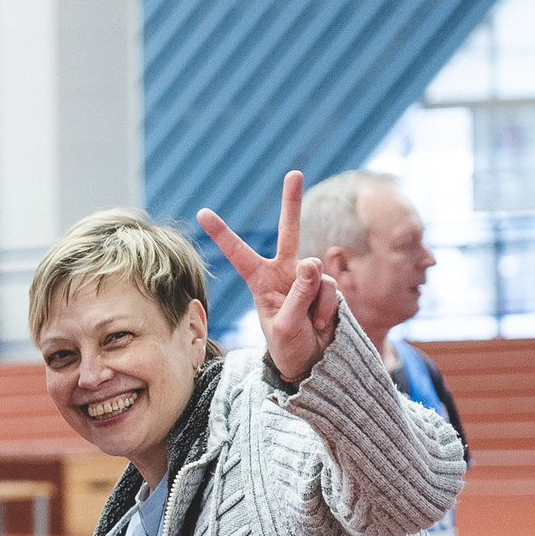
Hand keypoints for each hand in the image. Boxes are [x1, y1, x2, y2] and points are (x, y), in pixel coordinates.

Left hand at [197, 171, 341, 383]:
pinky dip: (328, 309)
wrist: (313, 362)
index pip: (238, 253)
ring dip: (315, 304)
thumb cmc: (289, 347)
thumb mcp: (285, 326)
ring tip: (308, 324)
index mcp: (260, 282)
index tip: (202, 212)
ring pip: (317, 275)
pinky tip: (322, 322)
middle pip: (288, 232)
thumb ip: (298, 295)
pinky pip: (332, 290)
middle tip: (294, 173)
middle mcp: (284, 273)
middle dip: (292, 202)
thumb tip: (312, 260)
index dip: (221, 233)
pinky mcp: (328, 287)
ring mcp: (308, 278)